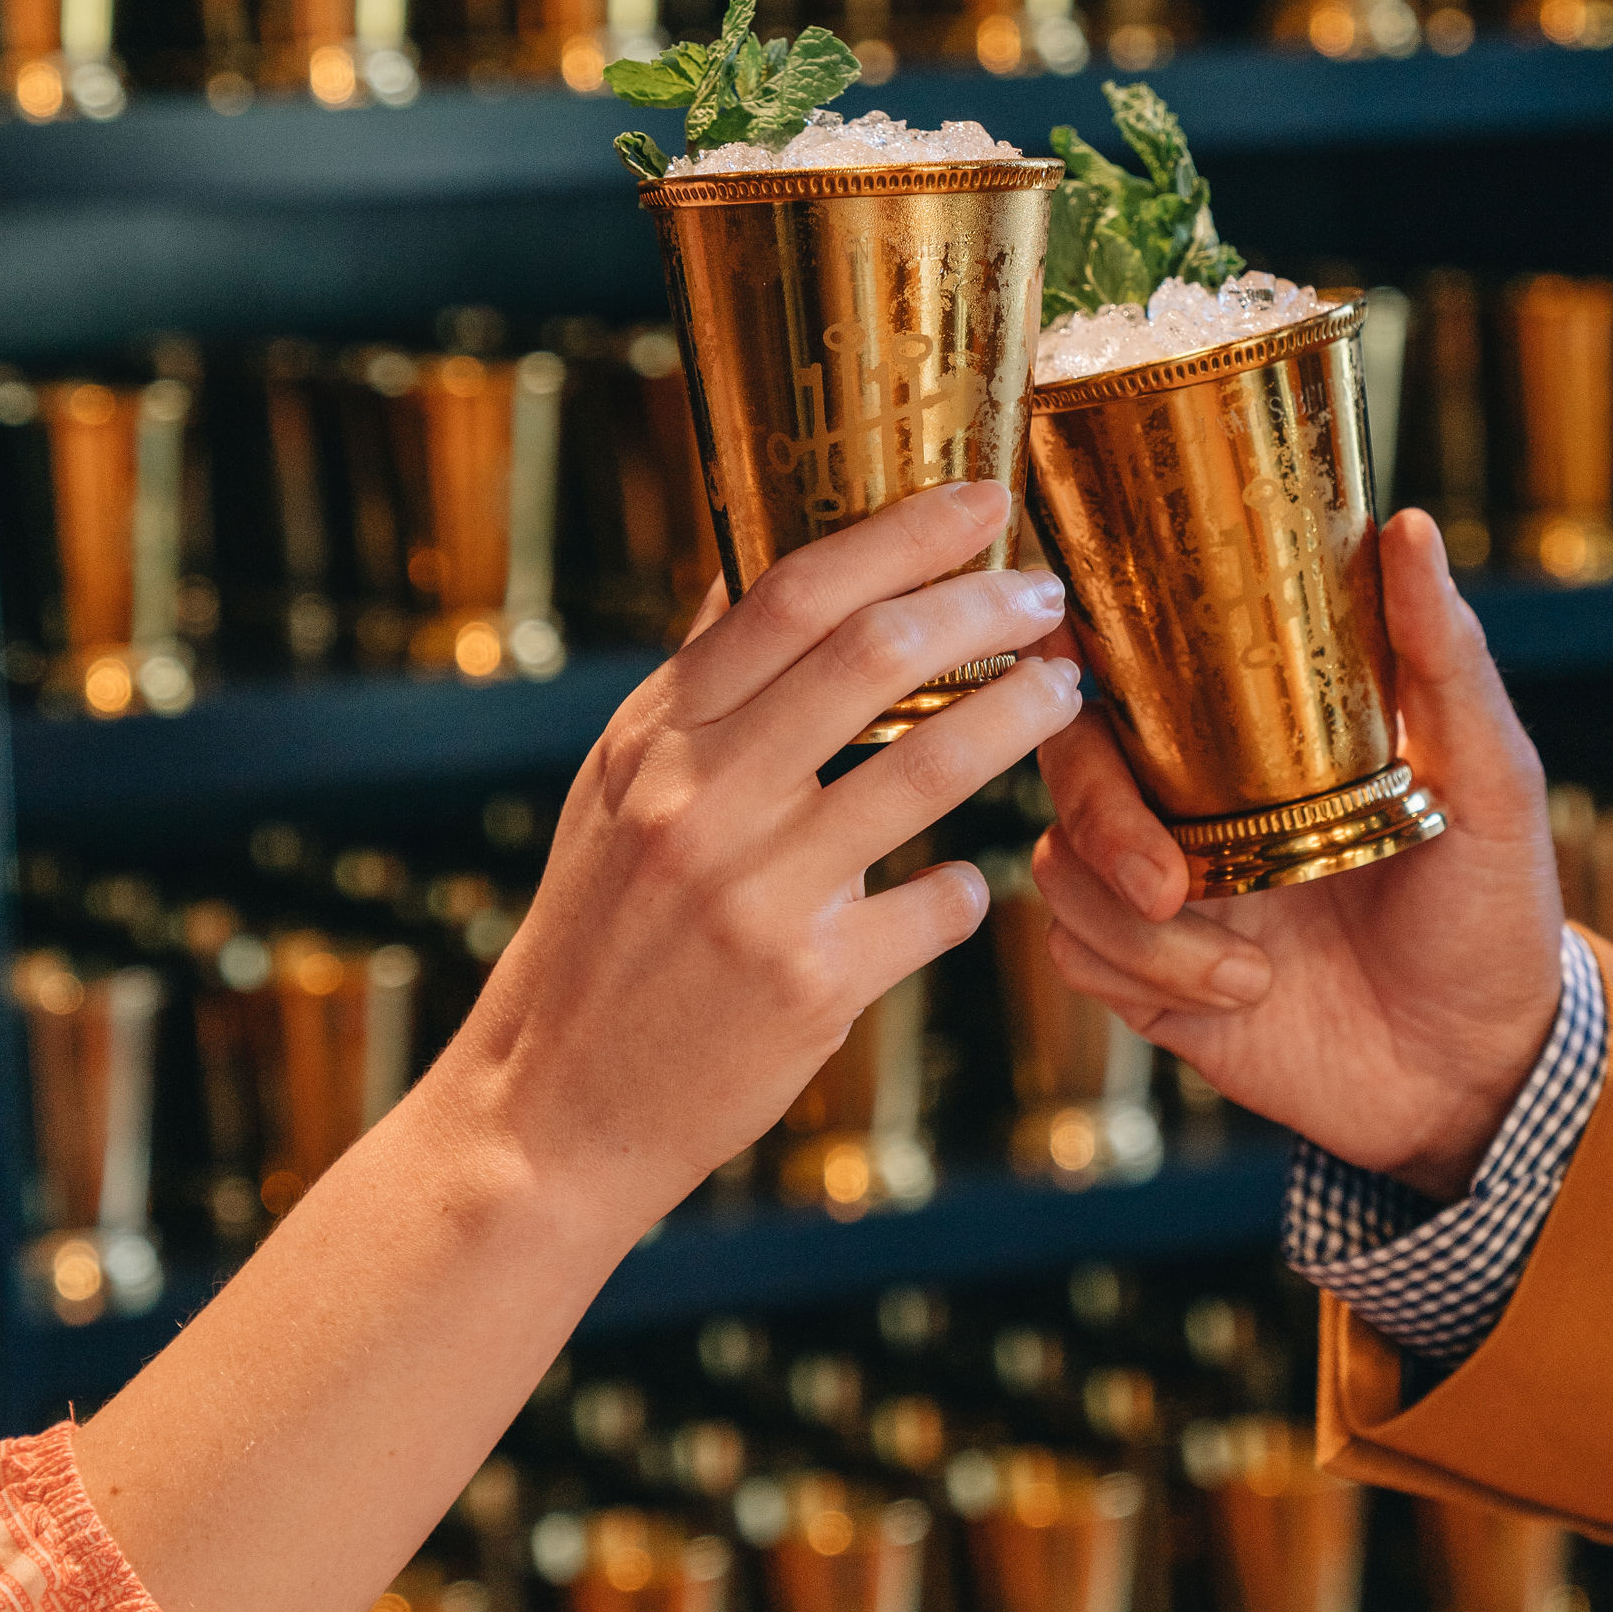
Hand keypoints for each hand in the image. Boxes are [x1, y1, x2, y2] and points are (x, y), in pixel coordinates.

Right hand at [449, 479, 1082, 1227]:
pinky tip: (969, 886)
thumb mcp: (617, 792)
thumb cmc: (600, 935)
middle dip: (982, 604)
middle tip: (1046, 594)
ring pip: (930, 767)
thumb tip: (764, 568)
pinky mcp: (809, 987)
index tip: (980, 501)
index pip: (789, 592)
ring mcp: (756, 894)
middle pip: (872, 655)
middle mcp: (699, 801)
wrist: (548, 1110)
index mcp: (655, 737)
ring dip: (1019, 716)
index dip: (900, 533)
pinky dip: (967, 888)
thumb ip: (698, 689)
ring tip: (1064, 694)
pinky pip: (936, 906)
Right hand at [1035, 508, 1561, 1197]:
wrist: (1484, 1079)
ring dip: (1145, 930)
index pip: (1129, 664)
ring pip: (1063, 869)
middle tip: (1170, 883)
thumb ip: (1444, 660)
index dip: (1068, 649)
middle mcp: (1194, 800)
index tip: (1075, 668)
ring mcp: (1167, 889)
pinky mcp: (1153, 977)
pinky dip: (1150, 978)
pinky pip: (1081, 956)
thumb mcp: (1491, 781)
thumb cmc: (1497, 916)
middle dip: (1101, 820)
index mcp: (1253, 737)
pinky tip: (1241, 998)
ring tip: (1256, 972)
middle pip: (1068, 762)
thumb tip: (1408, 527)